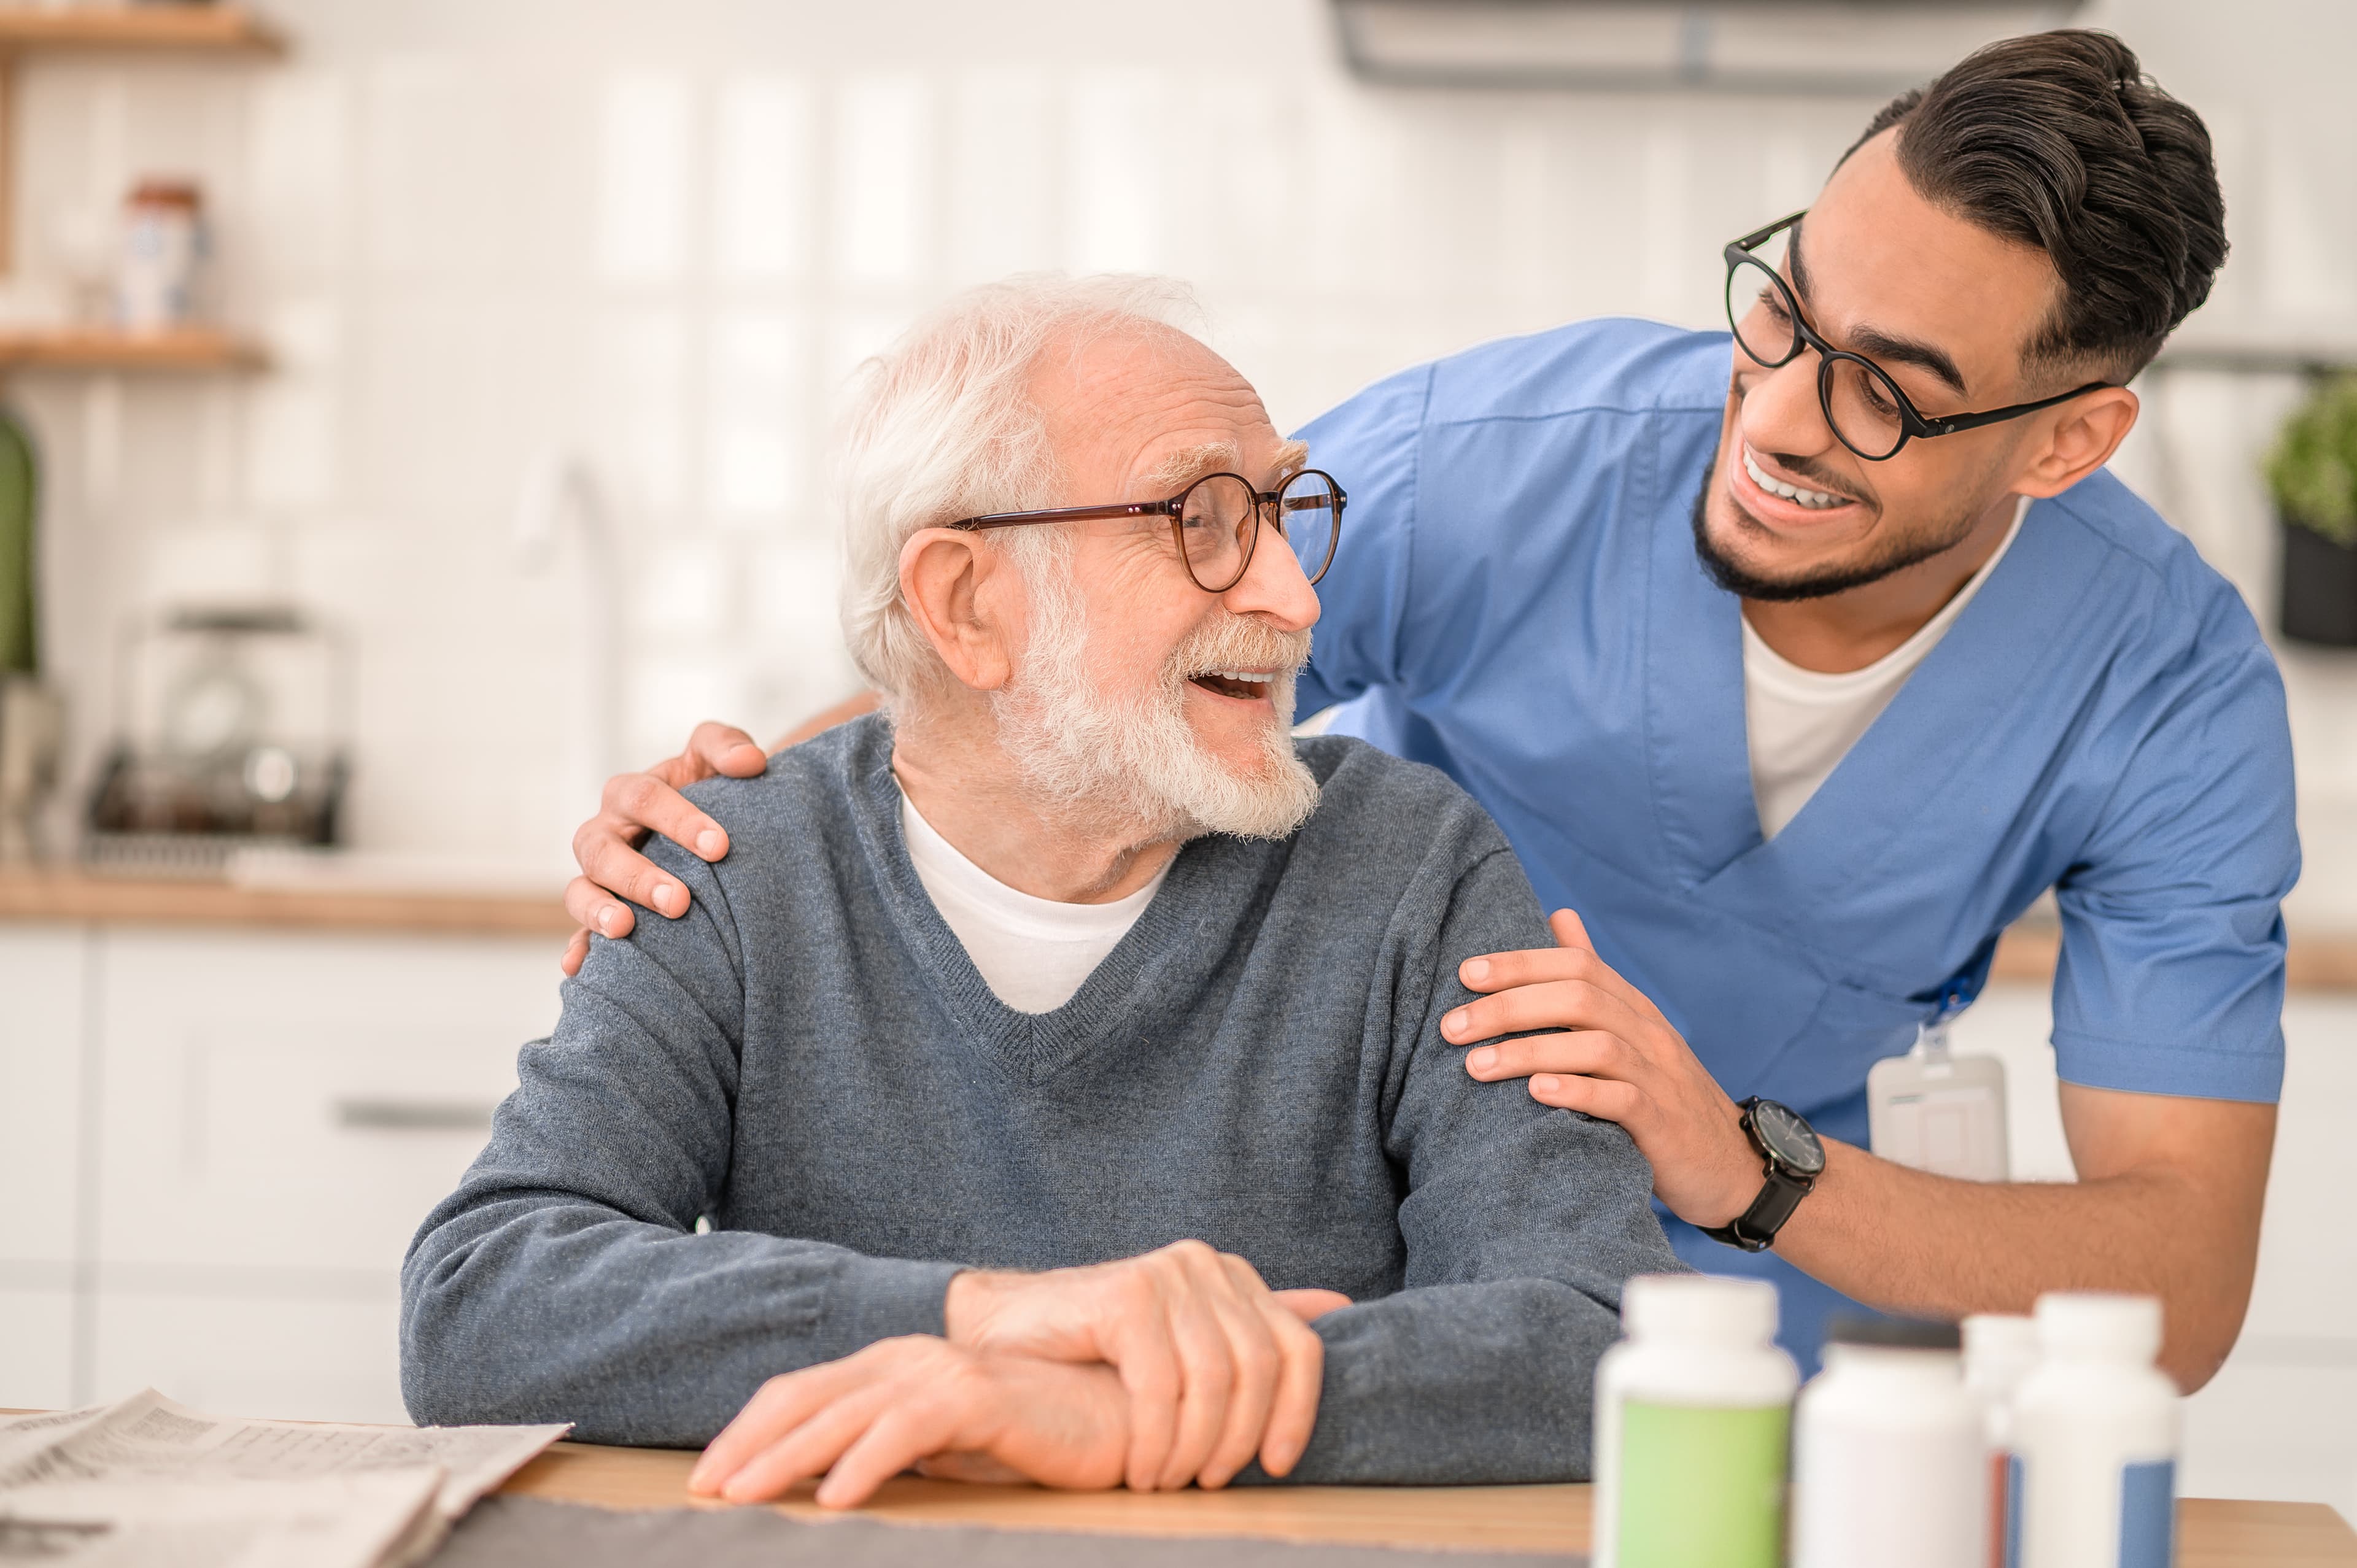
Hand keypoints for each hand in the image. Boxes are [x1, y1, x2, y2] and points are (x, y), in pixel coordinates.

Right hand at [558, 722, 768, 975]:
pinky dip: (578, 949)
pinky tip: (581, 968)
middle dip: (638, 876)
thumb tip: (750, 762)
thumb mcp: (716, 761)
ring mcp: (598, 877)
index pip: (644, 798)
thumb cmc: (710, 792)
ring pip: (580, 890)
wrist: (711, 829)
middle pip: (601, 849)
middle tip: (680, 901)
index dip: (678, 820)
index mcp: (631, 794)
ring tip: (626, 929)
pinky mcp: (601, 912)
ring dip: (598, 910)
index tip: (719, 846)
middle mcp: (606, 833)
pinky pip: (580, 932)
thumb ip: (728, 747)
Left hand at [687, 1336, 1128, 1507]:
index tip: (707, 1479)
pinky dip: (863, 1462)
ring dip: (784, 1458)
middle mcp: (908, 1359)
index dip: (748, 1434)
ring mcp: (941, 1373)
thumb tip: (829, 1489)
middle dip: (746, 1446)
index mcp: (893, 1366)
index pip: (801, 1394)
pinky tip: (833, 1497)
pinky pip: (906, 1430)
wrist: (1119, 1411)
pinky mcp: (978, 1396)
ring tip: (741, 1499)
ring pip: (842, 1414)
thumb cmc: (1035, 1434)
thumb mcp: (945, 1450)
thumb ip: (893, 1455)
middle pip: (805, 1399)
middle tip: (702, 1492)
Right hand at [943, 1241, 1349, 1492]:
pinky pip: (1163, 1384)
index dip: (1297, 1413)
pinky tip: (1142, 1468)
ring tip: (1169, 1482)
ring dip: (1195, 1448)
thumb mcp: (1188, 1342)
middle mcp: (1207, 1264)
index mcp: (1233, 1277)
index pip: (1297, 1348)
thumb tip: (1337, 1308)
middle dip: (1240, 1439)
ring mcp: (1167, 1274)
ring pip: (1215, 1380)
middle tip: (1210, 1484)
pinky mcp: (1127, 1295)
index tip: (1276, 1467)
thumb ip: (1253, 1327)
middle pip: (1261, 1367)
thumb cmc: (1098, 1351)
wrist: (1005, 1332)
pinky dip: (1157, 1439)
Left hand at [1444, 908, 1761, 1228]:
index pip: (1578, 965)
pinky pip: (1622, 1100)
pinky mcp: (1665, 1125)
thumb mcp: (1630, 1032)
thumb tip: (1560, 916)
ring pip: (1596, 1046)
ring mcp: (1660, 1077)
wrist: (1730, 1167)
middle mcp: (1649, 1033)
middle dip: (1509, 1007)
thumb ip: (1592, 980)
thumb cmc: (1662, 1097)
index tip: (1465, 974)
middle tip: (1452, 1027)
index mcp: (1634, 1008)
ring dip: (1529, 1051)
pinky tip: (1536, 1093)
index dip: (1520, 964)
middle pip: (1579, 997)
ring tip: (1476, 1064)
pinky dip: (1577, 1092)